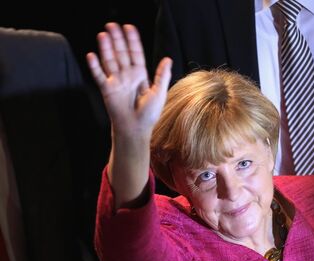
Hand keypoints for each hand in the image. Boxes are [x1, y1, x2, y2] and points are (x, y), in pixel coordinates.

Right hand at [86, 22, 171, 142]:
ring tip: (102, 35)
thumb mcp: (159, 93)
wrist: (136, 128)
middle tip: (112, 25)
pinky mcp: (106, 89)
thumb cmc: (149, 114)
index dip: (132, 41)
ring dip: (105, 48)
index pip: (135, 54)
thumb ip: (161, 75)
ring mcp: (116, 81)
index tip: (129, 27)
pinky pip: (99, 75)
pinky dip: (94, 66)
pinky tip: (91, 55)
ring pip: (109, 60)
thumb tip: (167, 59)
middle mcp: (127, 76)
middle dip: (117, 39)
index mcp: (140, 75)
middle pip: (121, 53)